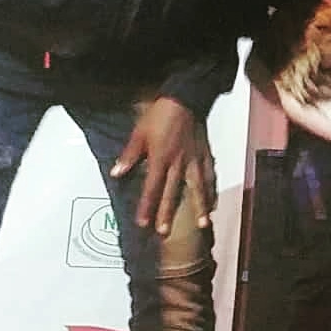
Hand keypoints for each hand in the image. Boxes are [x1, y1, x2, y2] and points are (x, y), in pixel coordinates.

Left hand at [110, 98, 215, 234]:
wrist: (185, 98)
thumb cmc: (159, 115)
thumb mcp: (139, 133)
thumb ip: (129, 155)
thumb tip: (116, 173)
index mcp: (160, 158)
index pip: (151, 187)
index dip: (146, 206)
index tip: (143, 223)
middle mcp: (179, 163)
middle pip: (173, 192)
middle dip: (168, 213)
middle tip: (165, 232)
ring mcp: (195, 160)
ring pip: (197, 187)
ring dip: (200, 206)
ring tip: (202, 223)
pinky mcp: (205, 155)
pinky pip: (210, 175)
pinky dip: (212, 190)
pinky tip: (214, 202)